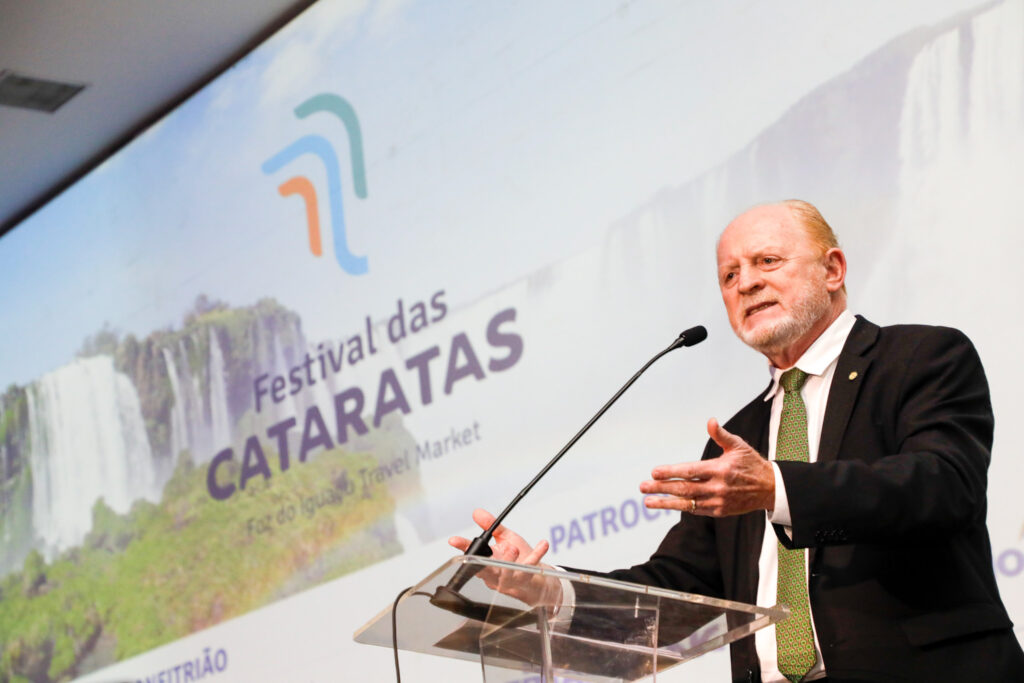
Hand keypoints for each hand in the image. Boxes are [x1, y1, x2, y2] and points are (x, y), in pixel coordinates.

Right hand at [448, 508, 559, 605]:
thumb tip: (477, 512)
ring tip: (514, 547)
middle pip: (487, 569)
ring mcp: (511, 578)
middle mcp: (496, 573)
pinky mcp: (526, 579)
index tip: (453, 540)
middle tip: (490, 548)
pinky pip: (531, 568)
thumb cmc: (519, 558)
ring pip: (506, 574)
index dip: (463, 547)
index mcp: (487, 562)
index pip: (472, 555)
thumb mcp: (505, 539)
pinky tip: (543, 544)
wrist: (539, 578)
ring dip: (509, 560)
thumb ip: (491, 526)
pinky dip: (537, 554)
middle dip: (485, 560)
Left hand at [640, 418, 774, 516]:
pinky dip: (682, 506)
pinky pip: (696, 510)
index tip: (655, 471)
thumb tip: (710, 421)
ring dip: (665, 503)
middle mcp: (718, 487)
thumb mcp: (738, 445)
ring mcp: (718, 501)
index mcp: (720, 469)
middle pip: (684, 489)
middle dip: (661, 488)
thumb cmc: (751, 463)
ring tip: (648, 501)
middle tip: (643, 486)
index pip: (690, 471)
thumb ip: (721, 435)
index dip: (671, 472)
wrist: (770, 488)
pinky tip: (666, 504)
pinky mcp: (720, 511)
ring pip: (687, 503)